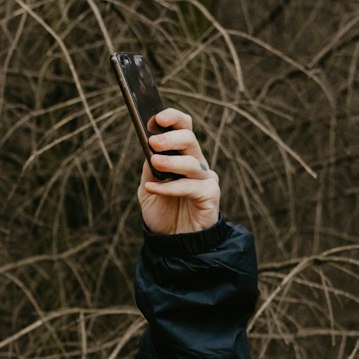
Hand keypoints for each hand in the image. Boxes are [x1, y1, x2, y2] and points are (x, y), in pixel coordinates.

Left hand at [138, 108, 220, 235]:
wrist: (172, 241)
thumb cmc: (162, 212)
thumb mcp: (148, 187)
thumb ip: (149, 168)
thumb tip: (148, 147)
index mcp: (182, 155)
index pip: (184, 128)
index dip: (173, 118)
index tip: (156, 118)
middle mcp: (196, 162)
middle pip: (189, 139)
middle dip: (171, 137)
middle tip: (154, 141)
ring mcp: (205, 178)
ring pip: (191, 162)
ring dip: (171, 162)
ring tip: (154, 162)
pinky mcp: (210, 195)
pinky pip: (191, 187)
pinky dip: (170, 187)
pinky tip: (153, 187)